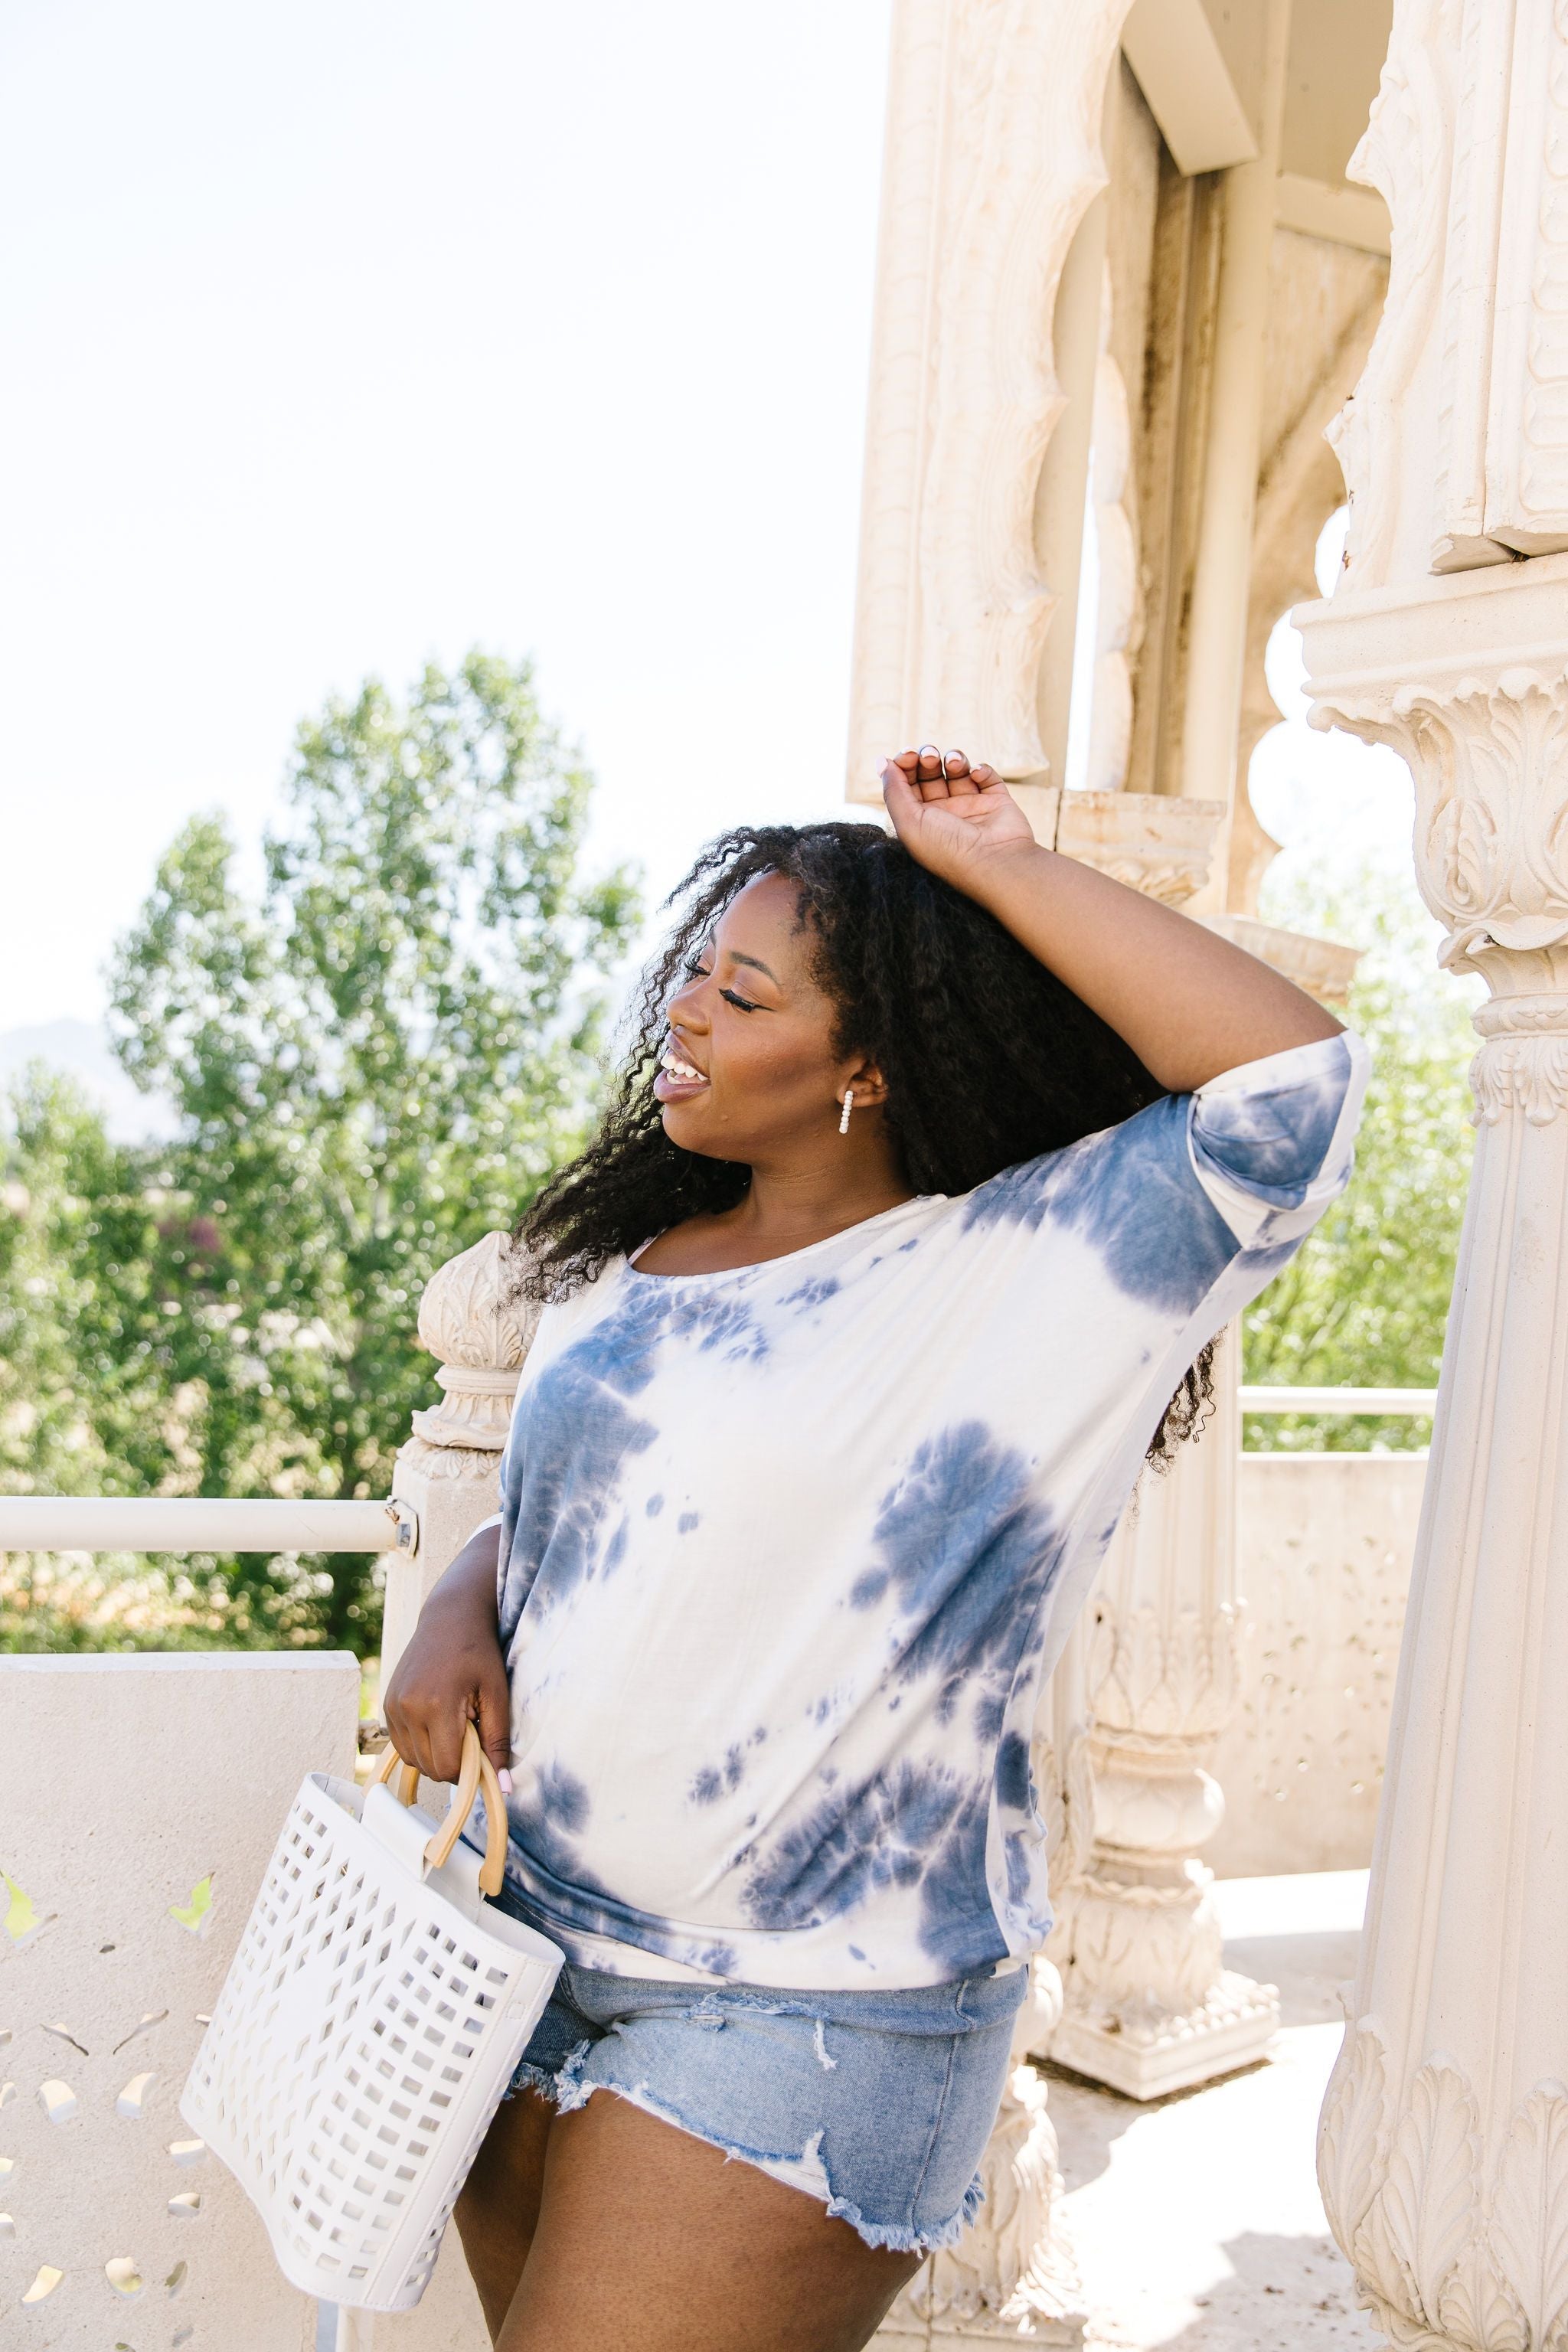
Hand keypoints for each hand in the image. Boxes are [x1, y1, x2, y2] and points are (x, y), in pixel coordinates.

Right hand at [383, 1579, 513, 1789]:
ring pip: (413, 1760)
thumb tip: (504, 1788)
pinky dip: (420, 1744)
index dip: (469, 1769)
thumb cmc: (479, 1653)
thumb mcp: (497, 1695)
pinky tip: (438, 1721)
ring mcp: (392, 1706)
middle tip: (471, 1734)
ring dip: (435, 1755)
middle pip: (429, 1767)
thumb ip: (498, 1742)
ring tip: (455, 1725)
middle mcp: (406, 1708)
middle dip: (453, 1763)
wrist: (449, 1617)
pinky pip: (402, 1744)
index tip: (483, 1752)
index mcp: (435, 1705)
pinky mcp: (386, 1705)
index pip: (447, 1767)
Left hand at [880, 746, 1036, 890]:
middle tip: (930, 756)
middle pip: (930, 774)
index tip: (908, 756)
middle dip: (927, 758)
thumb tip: (882, 761)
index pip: (908, 785)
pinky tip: (976, 775)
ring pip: (958, 771)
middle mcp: (944, 814)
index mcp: (921, 821)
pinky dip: (981, 769)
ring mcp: (971, 807)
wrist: (995, 862)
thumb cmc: (948, 849)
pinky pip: (986, 776)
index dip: (905, 765)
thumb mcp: (909, 823)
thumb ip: (893, 791)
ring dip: (954, 759)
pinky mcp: (996, 802)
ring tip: (955, 763)